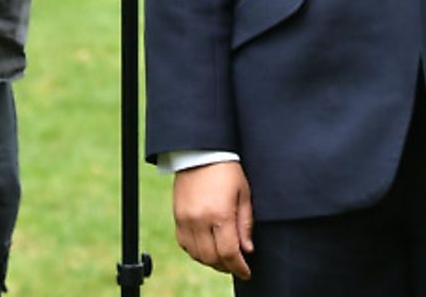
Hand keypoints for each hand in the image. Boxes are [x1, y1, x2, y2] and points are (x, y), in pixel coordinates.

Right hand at [172, 161, 253, 279]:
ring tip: (223, 257)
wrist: (200, 152)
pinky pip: (184, 244)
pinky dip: (196, 251)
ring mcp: (185, 220)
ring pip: (196, 254)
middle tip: (237, 265)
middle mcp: (199, 220)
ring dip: (211, 261)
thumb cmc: (227, 170)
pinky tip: (207, 247)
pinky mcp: (177, 217)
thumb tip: (247, 249)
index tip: (246, 272)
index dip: (239, 267)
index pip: (229, 252)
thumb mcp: (244, 193)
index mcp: (219, 214)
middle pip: (212, 258)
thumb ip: (245, 223)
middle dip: (226, 266)